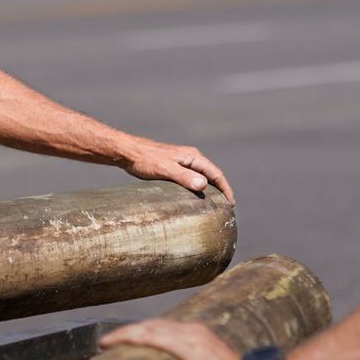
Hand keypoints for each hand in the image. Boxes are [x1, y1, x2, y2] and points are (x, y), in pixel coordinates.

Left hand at [119, 138, 234, 205]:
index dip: (226, 189)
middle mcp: (191, 157)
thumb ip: (184, 177)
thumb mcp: (165, 169)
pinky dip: (197, 187)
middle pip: (211, 175)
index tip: (231, 204)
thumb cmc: (145, 160)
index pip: (216, 174)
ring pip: (201, 176)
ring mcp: (182, 161)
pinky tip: (194, 197)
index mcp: (193, 157)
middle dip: (220, 189)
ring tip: (213, 204)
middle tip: (225, 207)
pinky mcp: (173, 166)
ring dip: (210, 189)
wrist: (128, 152)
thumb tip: (204, 185)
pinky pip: (191, 178)